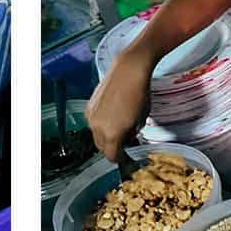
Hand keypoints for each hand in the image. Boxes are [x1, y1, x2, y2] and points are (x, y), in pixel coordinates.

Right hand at [86, 46, 152, 161]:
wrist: (128, 71)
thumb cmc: (139, 94)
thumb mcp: (141, 120)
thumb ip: (131, 134)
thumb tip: (128, 139)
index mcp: (112, 134)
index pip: (112, 157)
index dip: (121, 159)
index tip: (126, 158)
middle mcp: (98, 128)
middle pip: (102, 148)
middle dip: (113, 148)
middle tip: (124, 144)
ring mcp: (91, 117)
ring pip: (96, 136)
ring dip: (106, 136)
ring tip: (119, 128)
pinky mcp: (89, 107)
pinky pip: (93, 123)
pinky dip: (101, 124)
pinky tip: (112, 117)